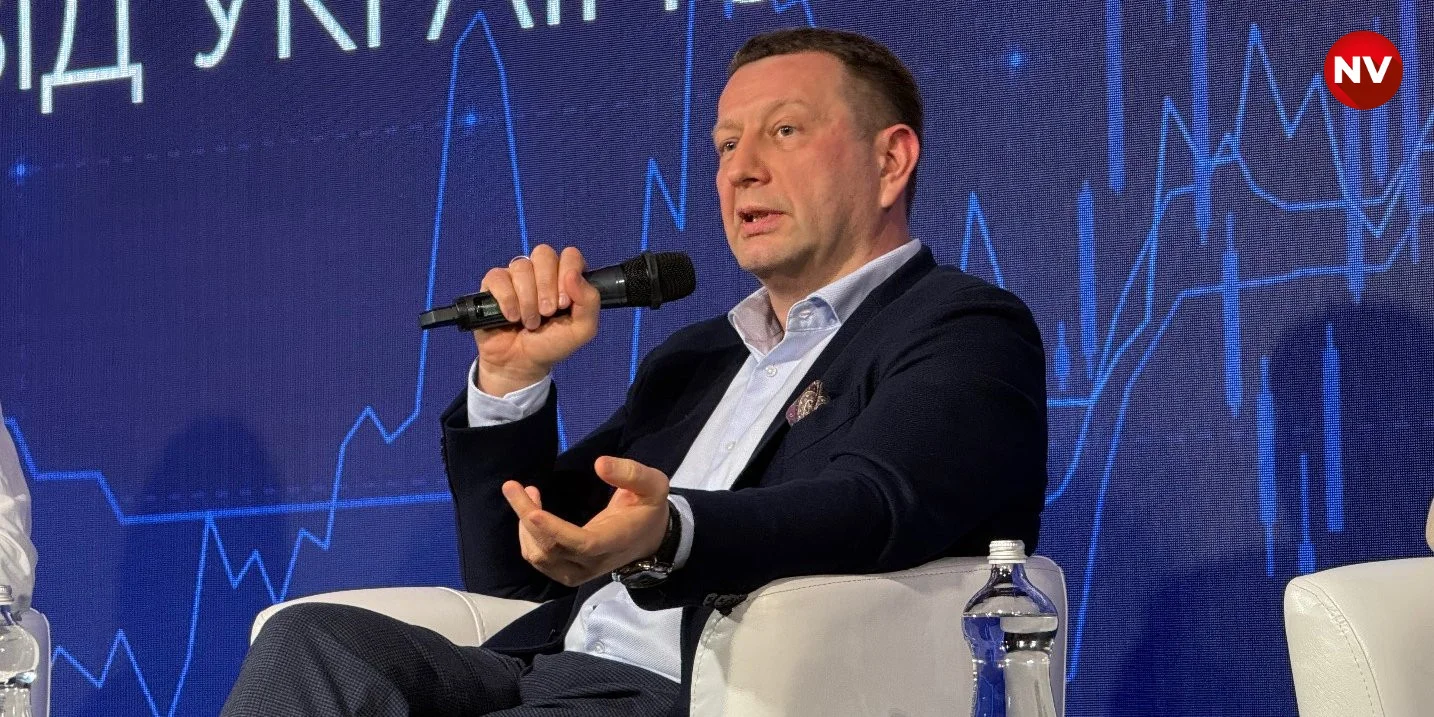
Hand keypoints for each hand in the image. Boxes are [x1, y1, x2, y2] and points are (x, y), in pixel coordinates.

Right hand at [474, 244, 600, 395]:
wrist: (520, 364)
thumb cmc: (551, 344)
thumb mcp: (582, 330)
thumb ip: (590, 302)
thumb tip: (573, 274)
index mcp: (565, 277)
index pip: (570, 255)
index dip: (567, 274)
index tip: (565, 303)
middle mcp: (541, 272)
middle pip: (544, 253)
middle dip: (547, 286)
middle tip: (547, 313)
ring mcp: (516, 276)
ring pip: (522, 267)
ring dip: (528, 300)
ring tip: (530, 322)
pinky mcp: (493, 284)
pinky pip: (498, 276)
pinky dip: (507, 300)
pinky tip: (511, 317)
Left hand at [501, 457, 670, 586]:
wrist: (649, 539)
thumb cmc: (648, 508)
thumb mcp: (652, 485)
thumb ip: (630, 473)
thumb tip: (599, 464)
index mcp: (615, 541)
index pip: (581, 544)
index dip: (554, 530)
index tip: (532, 512)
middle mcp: (593, 563)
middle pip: (551, 549)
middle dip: (527, 517)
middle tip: (513, 486)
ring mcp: (578, 572)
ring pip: (539, 556)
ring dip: (525, 525)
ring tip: (526, 492)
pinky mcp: (566, 571)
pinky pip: (538, 557)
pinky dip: (527, 534)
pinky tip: (531, 511)